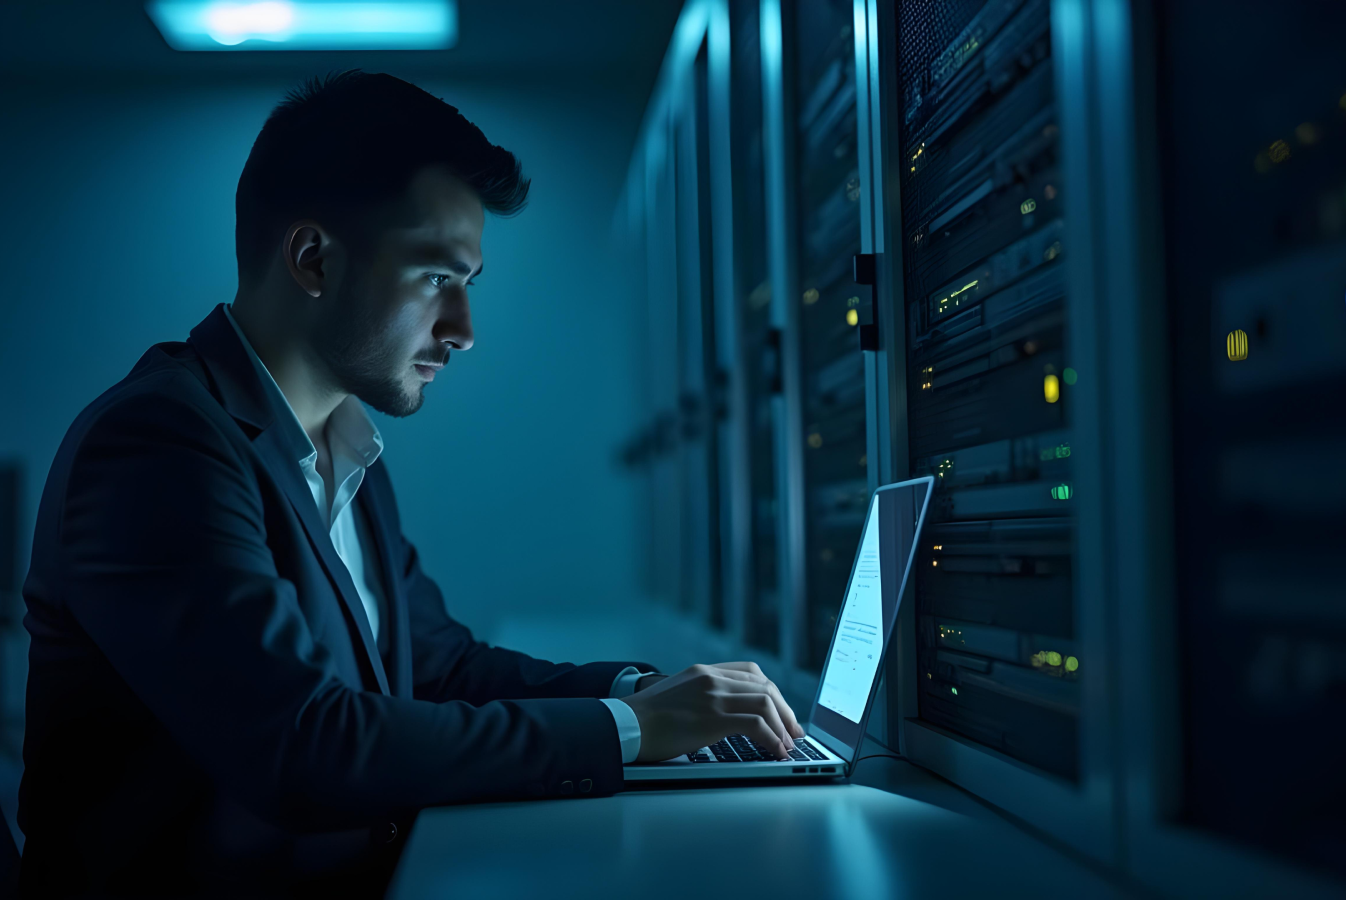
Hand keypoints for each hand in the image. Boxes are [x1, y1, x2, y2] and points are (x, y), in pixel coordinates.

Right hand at [621, 661, 803, 762]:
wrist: (625, 725)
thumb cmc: (645, 719)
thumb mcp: (676, 695)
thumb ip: (700, 696)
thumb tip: (723, 716)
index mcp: (704, 672)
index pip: (752, 672)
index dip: (773, 693)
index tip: (781, 711)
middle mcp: (711, 679)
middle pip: (765, 687)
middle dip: (785, 711)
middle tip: (794, 732)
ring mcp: (713, 697)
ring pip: (765, 703)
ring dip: (782, 726)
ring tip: (787, 745)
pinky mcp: (713, 718)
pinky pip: (756, 724)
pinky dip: (772, 739)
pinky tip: (775, 751)